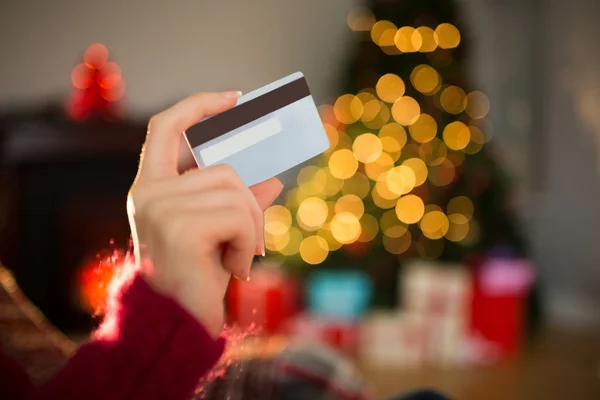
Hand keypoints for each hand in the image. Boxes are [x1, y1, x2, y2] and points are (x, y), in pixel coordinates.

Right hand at [127, 91, 282, 337]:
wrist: (176, 326)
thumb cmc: (197, 277)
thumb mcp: (219, 232)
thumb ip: (240, 200)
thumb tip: (273, 175)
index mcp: (150, 188)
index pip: (166, 127)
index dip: (199, 106)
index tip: (236, 98)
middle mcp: (148, 193)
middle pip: (223, 167)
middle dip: (251, 202)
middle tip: (251, 237)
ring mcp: (160, 208)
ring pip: (237, 190)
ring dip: (250, 229)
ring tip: (235, 259)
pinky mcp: (181, 227)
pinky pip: (239, 216)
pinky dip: (248, 243)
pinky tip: (234, 269)